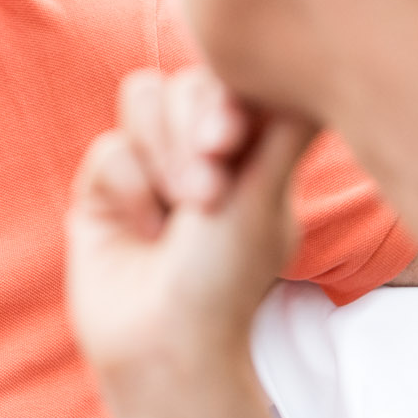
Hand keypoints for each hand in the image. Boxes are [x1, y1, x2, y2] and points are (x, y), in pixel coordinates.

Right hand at [65, 67, 316, 398]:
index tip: (228, 142)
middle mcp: (197, 151)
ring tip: (178, 211)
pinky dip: (128, 191)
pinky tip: (144, 233)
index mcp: (248, 151)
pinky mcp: (102, 190)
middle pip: (182, 82)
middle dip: (188, 134)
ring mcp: (148, 167)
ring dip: (159, 154)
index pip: (230, 80)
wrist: (165, 346)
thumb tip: (314, 71)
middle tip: (205, 194)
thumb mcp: (265, 200)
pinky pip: (106, 149)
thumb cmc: (226, 283)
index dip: (223, 99)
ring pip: (139, 99)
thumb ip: (282, 129)